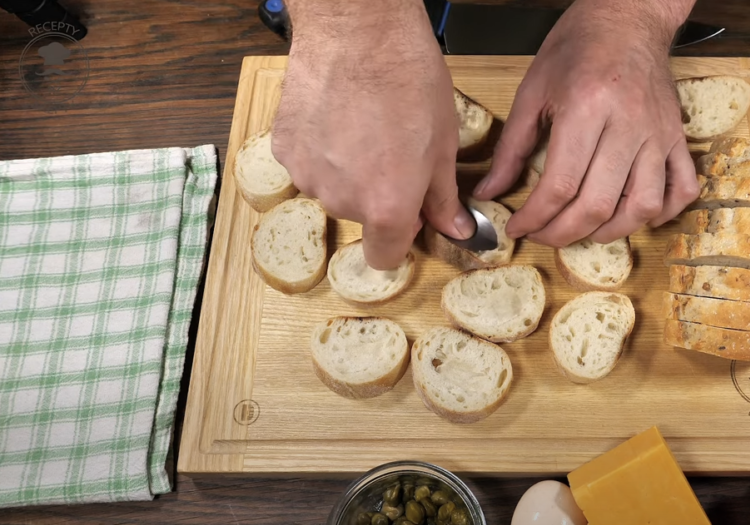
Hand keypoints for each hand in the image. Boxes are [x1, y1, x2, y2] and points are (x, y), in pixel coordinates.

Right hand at [272, 0, 473, 269]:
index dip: (399, 238)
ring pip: (332, 189)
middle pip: (361, 216)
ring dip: (347, 170)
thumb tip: (456, 229)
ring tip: (363, 126)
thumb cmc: (409, 82)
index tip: (407, 215)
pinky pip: (307, 163)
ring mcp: (307, 175)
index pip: (384, 258)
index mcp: (387, 208)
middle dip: (377, 193)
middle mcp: (342, 202)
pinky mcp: (283, 148)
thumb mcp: (443, 144)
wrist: (358, 32)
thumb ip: (443, 197)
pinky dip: (321, 149)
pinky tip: (336, 117)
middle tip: (392, 149)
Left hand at [473, 0, 698, 247]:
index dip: (535, 217)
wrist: (627, 17)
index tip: (518, 227)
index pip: (560, 184)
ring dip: (611, 231)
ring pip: (643, 205)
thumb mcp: (533, 91)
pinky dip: (664, 213)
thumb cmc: (577, 49)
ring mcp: (658, 133)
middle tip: (543, 234)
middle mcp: (627, 124)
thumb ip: (511, 147)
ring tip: (585, 231)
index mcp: (586, 108)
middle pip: (598, 203)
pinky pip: (683, 188)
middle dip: (563, 233)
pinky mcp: (677, 136)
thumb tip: (489, 191)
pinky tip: (638, 216)